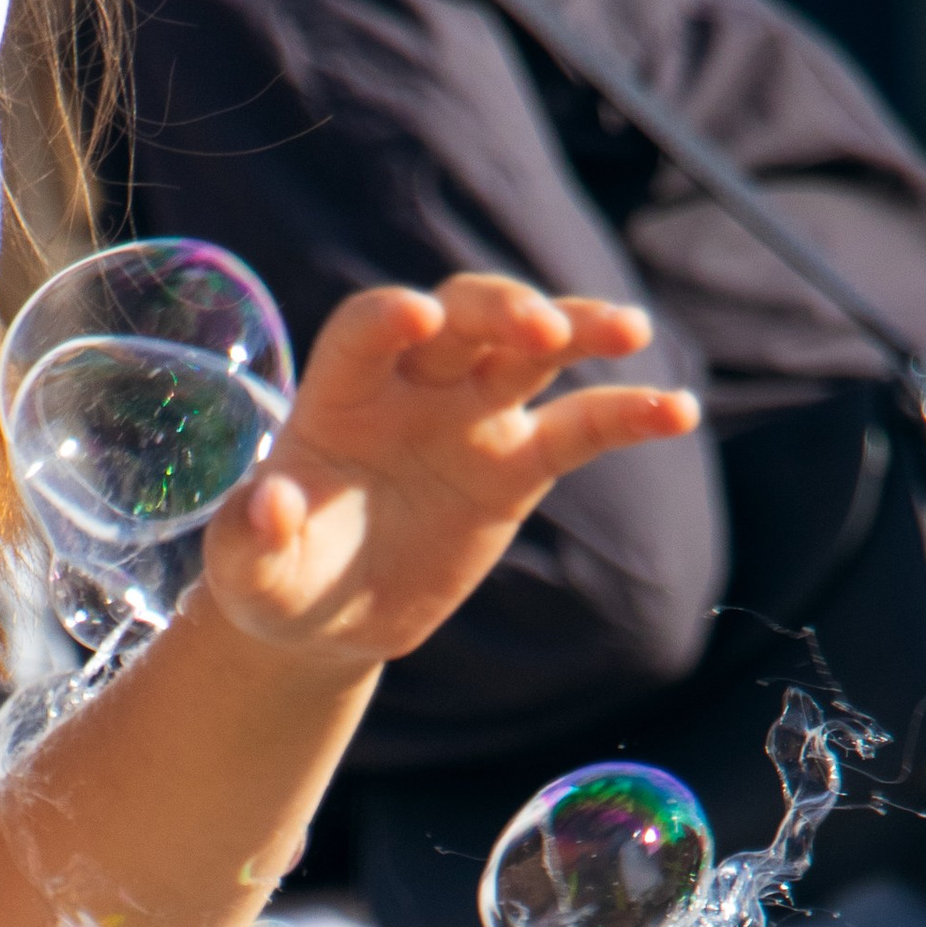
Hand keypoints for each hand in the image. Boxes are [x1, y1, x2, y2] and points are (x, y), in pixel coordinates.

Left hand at [198, 275, 699, 676]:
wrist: (325, 616)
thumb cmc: (275, 580)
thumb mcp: (246, 574)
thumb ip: (249, 538)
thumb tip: (272, 502)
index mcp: (341, 396)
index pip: (367, 329)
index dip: (391, 317)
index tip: (417, 315)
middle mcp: (412, 388)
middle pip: (463, 318)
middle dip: (501, 310)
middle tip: (541, 328)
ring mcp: (470, 419)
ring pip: (532, 351)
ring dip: (579, 328)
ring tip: (629, 331)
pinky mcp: (516, 465)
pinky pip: (580, 428)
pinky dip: (629, 415)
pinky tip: (678, 410)